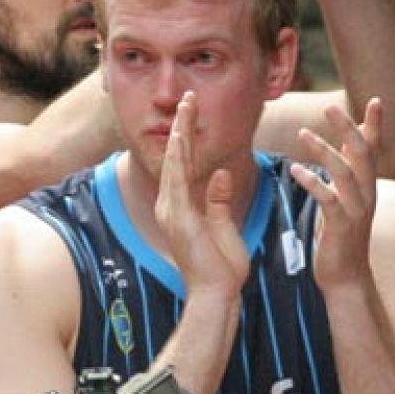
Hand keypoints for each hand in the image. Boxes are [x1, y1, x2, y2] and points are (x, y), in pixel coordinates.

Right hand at [155, 91, 249, 298]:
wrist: (216, 295)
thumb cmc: (222, 269)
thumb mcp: (224, 226)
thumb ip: (219, 200)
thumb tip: (222, 174)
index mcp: (180, 208)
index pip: (182, 165)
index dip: (186, 138)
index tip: (192, 114)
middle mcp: (170, 206)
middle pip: (175, 157)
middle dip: (181, 126)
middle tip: (187, 97)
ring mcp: (171, 211)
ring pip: (174, 162)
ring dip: (179, 132)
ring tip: (185, 106)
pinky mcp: (178, 218)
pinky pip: (176, 180)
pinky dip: (178, 156)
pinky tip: (180, 135)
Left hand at [289, 99, 380, 289]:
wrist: (347, 278)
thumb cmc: (342, 237)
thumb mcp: (348, 200)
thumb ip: (348, 172)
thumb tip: (348, 144)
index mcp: (367, 187)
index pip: (374, 150)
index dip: (375, 126)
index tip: (377, 100)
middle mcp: (367, 194)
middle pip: (362, 154)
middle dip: (348, 129)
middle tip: (329, 107)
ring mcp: (356, 211)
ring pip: (345, 173)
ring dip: (325, 150)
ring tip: (303, 133)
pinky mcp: (341, 226)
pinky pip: (329, 199)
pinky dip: (313, 182)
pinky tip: (296, 169)